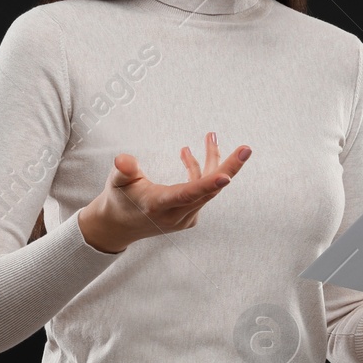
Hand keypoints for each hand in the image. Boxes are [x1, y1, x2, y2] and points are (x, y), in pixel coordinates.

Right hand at [81, 132, 250, 252]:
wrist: (119, 226)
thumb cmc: (118, 199)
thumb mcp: (115, 182)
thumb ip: (123, 169)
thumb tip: (123, 160)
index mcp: (157, 206)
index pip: (186, 195)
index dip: (207, 185)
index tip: (227, 176)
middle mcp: (174, 216)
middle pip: (207, 191)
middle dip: (228, 167)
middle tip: (247, 149)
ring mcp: (183, 218)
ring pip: (206, 189)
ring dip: (211, 163)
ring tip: (210, 136)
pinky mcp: (188, 217)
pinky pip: (200, 192)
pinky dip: (199, 173)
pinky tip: (188, 155)